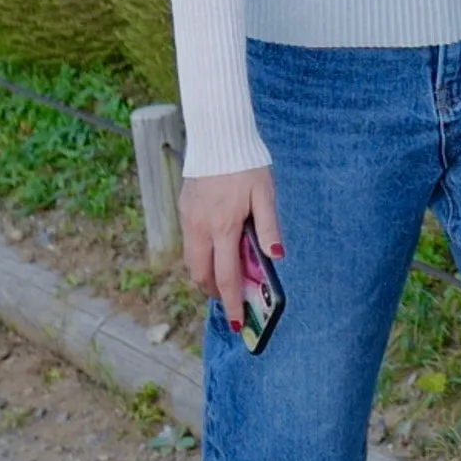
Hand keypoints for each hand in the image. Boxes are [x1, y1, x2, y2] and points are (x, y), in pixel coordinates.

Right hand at [179, 166, 281, 339]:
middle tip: (231, 297)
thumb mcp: (265, 194)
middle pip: (201, 276)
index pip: (225, 277)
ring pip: (191, 262)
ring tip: (224, 275)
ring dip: (205, 274)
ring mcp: (188, 220)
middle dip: (215, 292)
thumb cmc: (247, 164)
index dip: (231, 304)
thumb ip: (269, 227)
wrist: (218, 136)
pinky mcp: (183, 210)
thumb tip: (277, 258)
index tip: (238, 324)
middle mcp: (200, 228)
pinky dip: (199, 255)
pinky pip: (189, 242)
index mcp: (223, 228)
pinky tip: (216, 247)